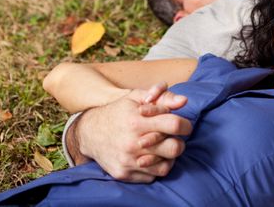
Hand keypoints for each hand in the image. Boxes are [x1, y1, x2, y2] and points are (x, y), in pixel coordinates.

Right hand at [70, 84, 191, 181]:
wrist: (88, 133)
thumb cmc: (118, 112)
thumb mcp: (137, 98)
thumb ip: (163, 98)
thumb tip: (184, 101)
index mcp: (137, 122)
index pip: (174, 125)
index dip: (185, 124)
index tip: (183, 125)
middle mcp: (133, 144)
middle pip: (174, 149)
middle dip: (179, 142)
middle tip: (172, 137)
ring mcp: (128, 161)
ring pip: (166, 166)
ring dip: (168, 157)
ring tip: (161, 147)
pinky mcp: (124, 174)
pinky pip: (152, 176)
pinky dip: (155, 167)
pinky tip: (151, 156)